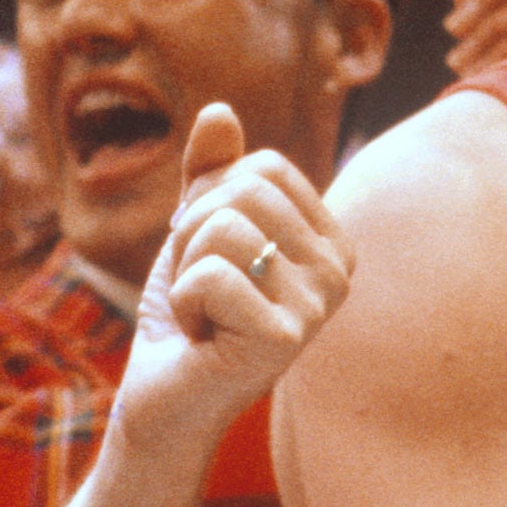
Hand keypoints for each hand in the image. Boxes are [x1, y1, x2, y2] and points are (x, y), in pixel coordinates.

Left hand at [113, 106, 351, 451]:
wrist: (166, 395)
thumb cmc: (190, 312)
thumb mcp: (196, 229)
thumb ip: (210, 172)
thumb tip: (220, 110)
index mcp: (331, 239)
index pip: (262, 167)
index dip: (210, 202)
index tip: (211, 256)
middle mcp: (340, 270)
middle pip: (242, 191)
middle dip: (193, 235)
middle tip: (202, 288)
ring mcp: (319, 306)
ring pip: (223, 229)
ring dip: (187, 269)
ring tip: (204, 312)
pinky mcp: (285, 337)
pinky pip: (208, 275)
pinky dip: (184, 303)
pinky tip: (200, 338)